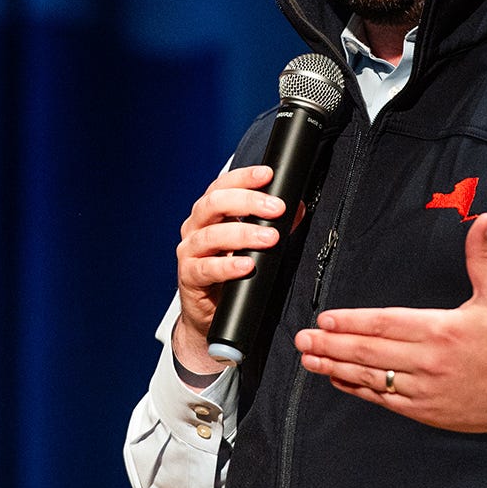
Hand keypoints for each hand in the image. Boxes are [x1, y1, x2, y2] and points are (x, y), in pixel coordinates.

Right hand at [171, 164, 285, 375]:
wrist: (210, 313)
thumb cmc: (232, 273)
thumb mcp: (254, 245)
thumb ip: (273, 224)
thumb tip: (297, 207)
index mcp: (209, 214)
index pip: (222, 186)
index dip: (244, 177)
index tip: (267, 174)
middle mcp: (195, 228)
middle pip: (213, 204)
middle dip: (247, 202)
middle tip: (277, 208)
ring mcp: (189, 252)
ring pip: (210, 235)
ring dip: (243, 234)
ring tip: (270, 238)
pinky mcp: (188, 277)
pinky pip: (205, 268)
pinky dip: (226, 266)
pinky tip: (246, 265)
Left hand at [293, 213, 486, 434]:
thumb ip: (482, 258)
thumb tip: (482, 220)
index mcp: (441, 331)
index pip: (386, 324)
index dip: (352, 322)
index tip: (326, 319)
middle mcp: (428, 362)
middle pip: (369, 352)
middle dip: (331, 345)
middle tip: (303, 339)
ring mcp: (423, 390)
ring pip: (370, 377)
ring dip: (335, 367)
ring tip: (310, 358)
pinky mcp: (423, 411)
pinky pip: (382, 399)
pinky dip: (357, 389)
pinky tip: (337, 379)